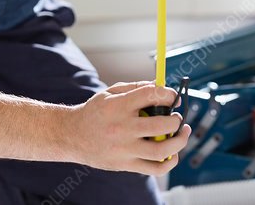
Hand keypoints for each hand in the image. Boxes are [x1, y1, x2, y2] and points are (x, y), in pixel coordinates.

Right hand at [65, 81, 190, 175]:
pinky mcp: (125, 165)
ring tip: (182, 133)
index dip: (169, 94)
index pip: (152, 96)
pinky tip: (173, 154)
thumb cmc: (94, 112)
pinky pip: (154, 169)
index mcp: (119, 106)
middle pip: (161, 124)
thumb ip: (137, 87)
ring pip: (162, 150)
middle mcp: (122, 128)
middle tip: (177, 117)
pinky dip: (169, 162)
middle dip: (176, 119)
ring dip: (179, 141)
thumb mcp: (111, 92)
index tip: (174, 97)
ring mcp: (124, 149)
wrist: (71, 136)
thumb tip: (162, 86)